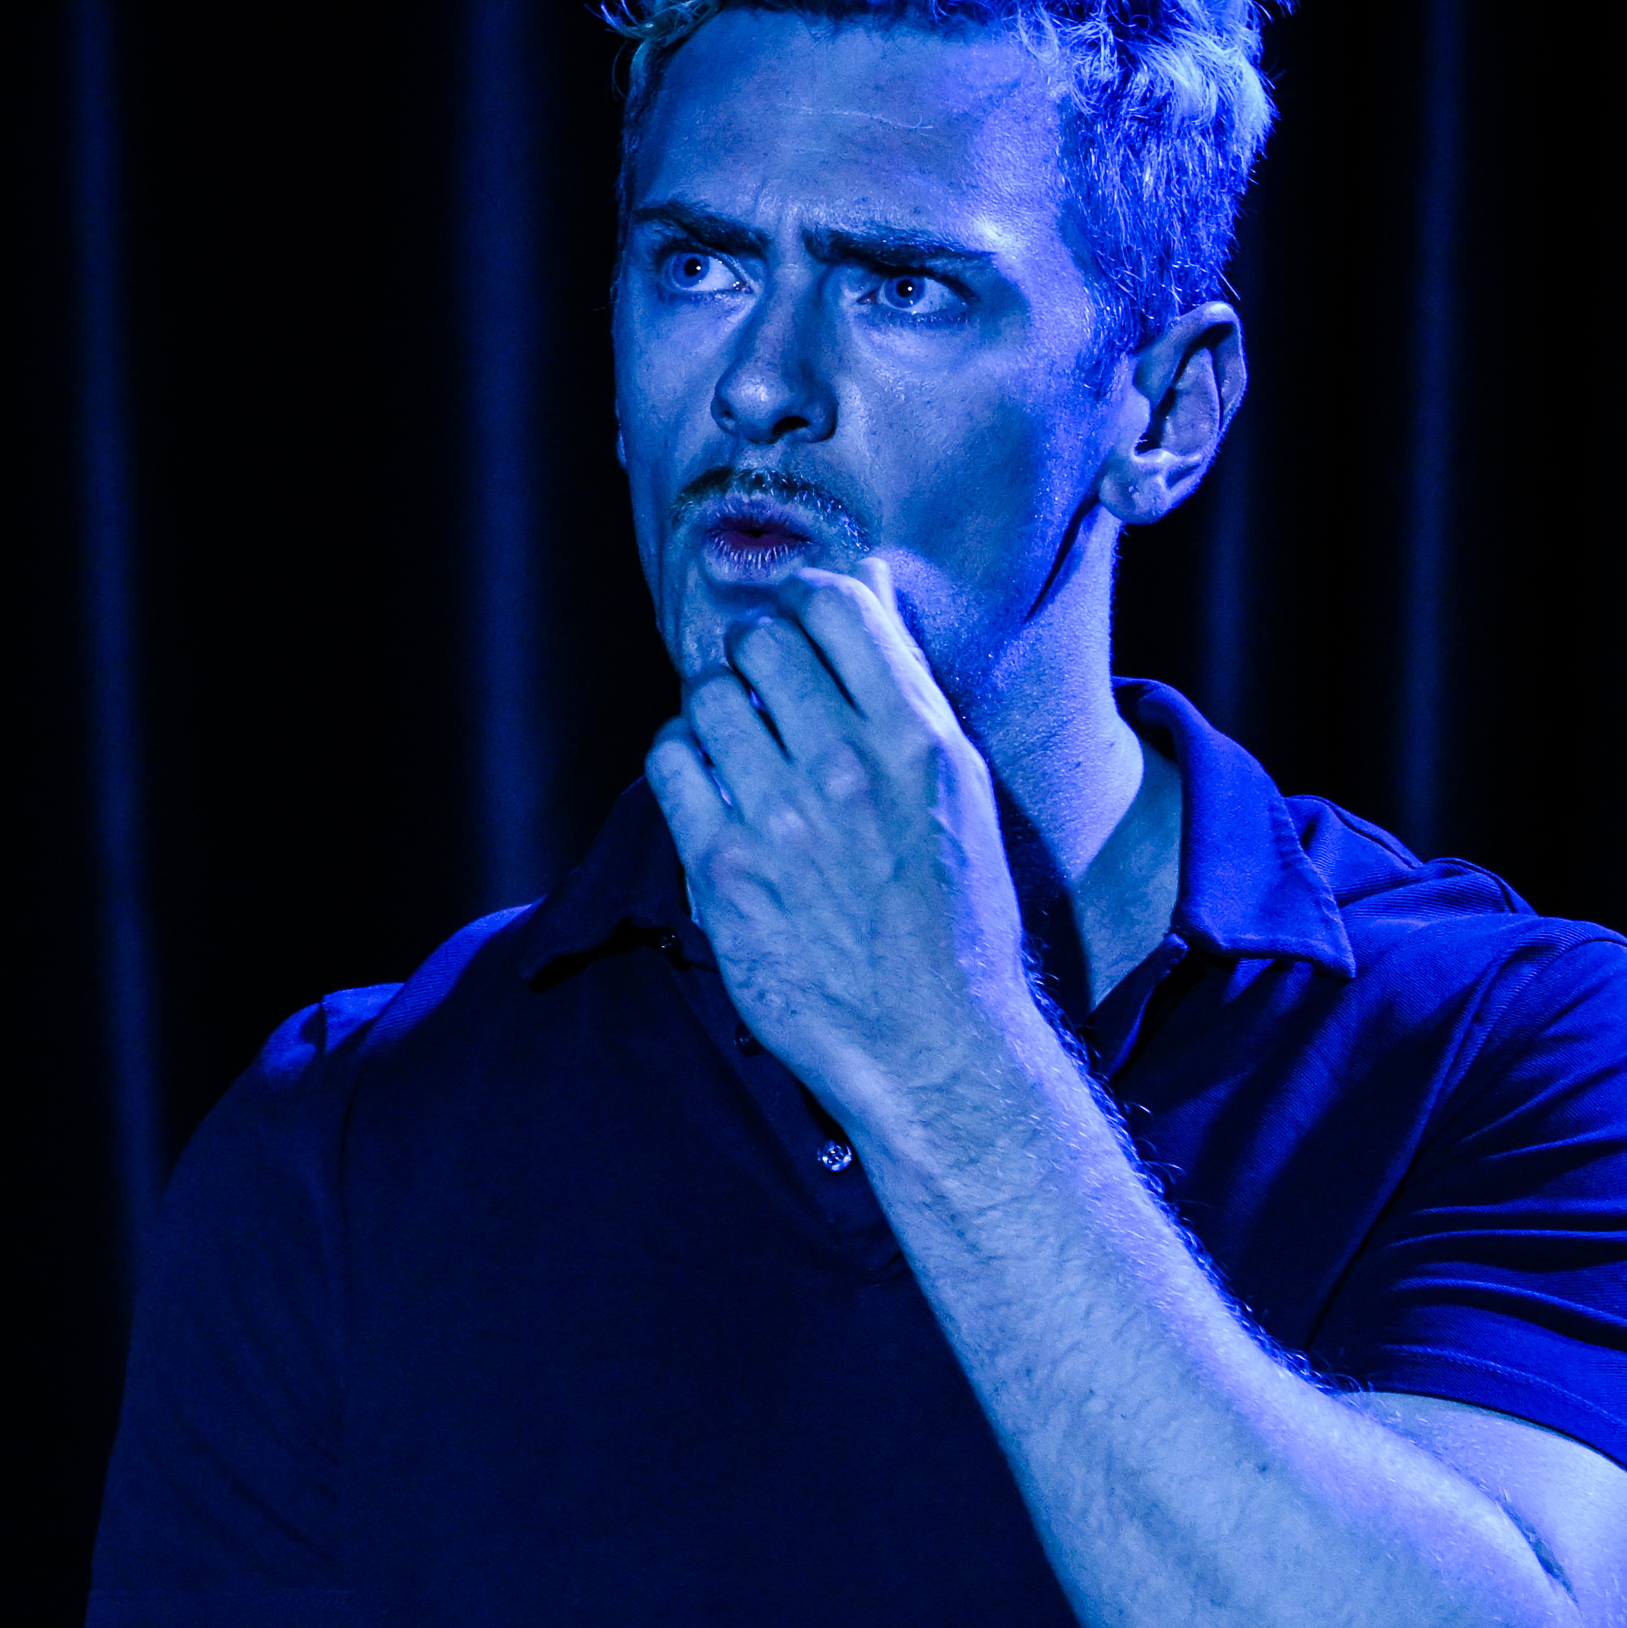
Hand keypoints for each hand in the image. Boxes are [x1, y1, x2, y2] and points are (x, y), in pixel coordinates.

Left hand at [642, 562, 1039, 1123]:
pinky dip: (680, 758)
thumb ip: (903, 687)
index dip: (804, 599)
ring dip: (712, 706)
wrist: (930, 1041)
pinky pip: (669, 763)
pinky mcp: (723, 870)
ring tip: (731, 741)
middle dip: (753, 654)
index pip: (836, 605)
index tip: (798, 622)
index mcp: (914, 738)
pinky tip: (705, 784)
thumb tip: (863, 585)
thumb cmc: (955, 916)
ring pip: (704, 696)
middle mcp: (845, 766)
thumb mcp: (956, 789)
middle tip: (759, 688)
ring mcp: (779, 818)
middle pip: (759, 643)